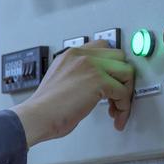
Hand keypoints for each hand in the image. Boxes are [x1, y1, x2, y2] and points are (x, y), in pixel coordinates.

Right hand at [10, 41, 133, 146]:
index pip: (103, 47)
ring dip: (126, 92)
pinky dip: (123, 106)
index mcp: (71, 54)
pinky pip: (123, 92)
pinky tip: (116, 115)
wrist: (37, 116)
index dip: (111, 66)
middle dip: (122, 78)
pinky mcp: (98, 80)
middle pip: (119, 57)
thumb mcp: (61, 81)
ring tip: (118, 108)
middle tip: (117, 96)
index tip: (113, 80)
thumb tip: (95, 88)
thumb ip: (78, 76)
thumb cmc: (44, 107)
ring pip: (126, 72)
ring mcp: (91, 66)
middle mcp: (81, 55)